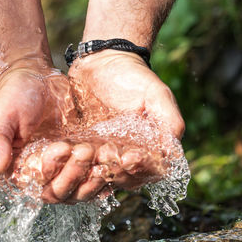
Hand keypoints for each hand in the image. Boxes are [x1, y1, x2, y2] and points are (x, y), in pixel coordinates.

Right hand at [0, 62, 102, 202]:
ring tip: (105, 156)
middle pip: (64, 192)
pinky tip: (119, 159)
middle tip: (85, 149)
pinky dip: (109, 169)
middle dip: (76, 174)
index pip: (39, 186)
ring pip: (83, 187)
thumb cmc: (13, 96)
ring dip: (95, 177)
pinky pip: (98, 172)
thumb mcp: (0, 115)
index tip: (60, 148)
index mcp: (21, 173)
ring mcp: (66, 170)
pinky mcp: (85, 160)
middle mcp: (45, 177)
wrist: (35, 77)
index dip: (52, 172)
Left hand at [67, 49, 185, 189]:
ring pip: (102, 175)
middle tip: (103, 157)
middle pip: (125, 178)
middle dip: (114, 171)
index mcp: (151, 149)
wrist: (100, 63)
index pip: (151, 170)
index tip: (129, 158)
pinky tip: (68, 156)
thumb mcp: (156, 94)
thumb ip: (170, 122)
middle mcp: (128, 158)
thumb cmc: (133, 77)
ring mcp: (104, 157)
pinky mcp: (83, 152)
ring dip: (94, 171)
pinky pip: (79, 165)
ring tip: (86, 158)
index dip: (140, 168)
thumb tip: (173, 155)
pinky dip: (74, 165)